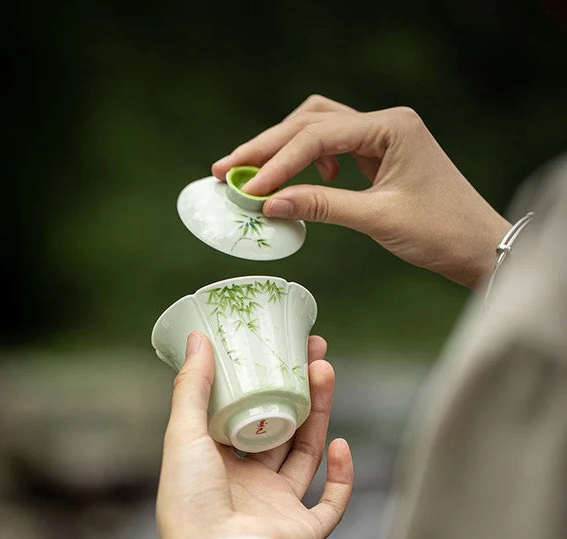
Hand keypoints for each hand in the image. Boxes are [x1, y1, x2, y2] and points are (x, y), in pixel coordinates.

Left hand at [156, 331, 353, 538]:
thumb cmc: (190, 499)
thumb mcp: (183, 432)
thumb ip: (192, 386)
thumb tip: (197, 336)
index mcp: (218, 464)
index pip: (246, 415)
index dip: (263, 382)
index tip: (280, 349)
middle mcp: (249, 485)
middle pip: (282, 429)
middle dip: (299, 391)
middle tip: (314, 353)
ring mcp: (278, 508)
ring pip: (307, 455)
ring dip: (320, 415)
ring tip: (325, 372)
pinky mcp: (304, 531)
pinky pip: (331, 503)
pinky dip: (342, 476)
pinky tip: (342, 445)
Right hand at [212, 94, 510, 288]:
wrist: (479, 247)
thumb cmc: (440, 232)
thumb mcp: (377, 219)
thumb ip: (322, 207)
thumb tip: (269, 203)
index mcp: (391, 126)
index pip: (318, 137)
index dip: (278, 163)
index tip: (246, 188)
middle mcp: (385, 122)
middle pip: (311, 122)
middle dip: (268, 147)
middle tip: (227, 169)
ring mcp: (382, 137)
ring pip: (318, 129)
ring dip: (283, 149)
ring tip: (249, 172)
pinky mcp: (380, 155)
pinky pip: (332, 148)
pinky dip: (307, 161)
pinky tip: (300, 183)